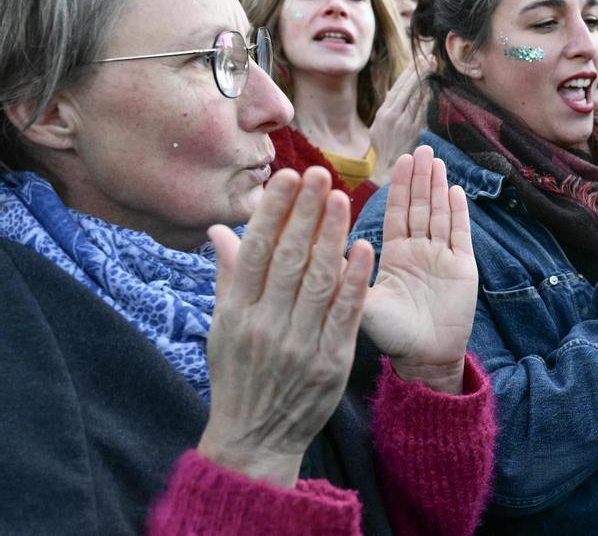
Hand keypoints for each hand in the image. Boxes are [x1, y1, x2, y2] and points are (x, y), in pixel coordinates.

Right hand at [200, 167, 375, 486]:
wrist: (257, 438)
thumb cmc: (239, 377)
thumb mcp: (222, 329)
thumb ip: (227, 278)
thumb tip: (219, 230)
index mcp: (236, 313)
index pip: (255, 251)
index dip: (273, 211)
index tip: (288, 177)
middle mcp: (265, 324)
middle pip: (288, 258)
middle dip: (305, 213)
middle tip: (320, 173)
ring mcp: (299, 344)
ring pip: (318, 280)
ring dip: (332, 236)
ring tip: (343, 198)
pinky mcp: (330, 361)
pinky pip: (345, 314)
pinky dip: (355, 280)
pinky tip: (364, 248)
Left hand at [359, 145, 477, 393]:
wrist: (423, 358)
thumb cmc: (390, 334)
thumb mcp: (360, 300)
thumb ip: (344, 273)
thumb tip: (313, 246)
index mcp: (396, 255)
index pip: (397, 213)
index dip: (400, 187)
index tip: (400, 159)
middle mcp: (420, 252)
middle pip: (422, 207)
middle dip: (421, 178)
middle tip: (421, 149)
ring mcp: (443, 259)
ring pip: (441, 215)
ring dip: (439, 188)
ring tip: (437, 161)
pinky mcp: (464, 269)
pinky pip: (461, 235)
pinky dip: (459, 214)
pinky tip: (456, 191)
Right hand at [369, 65, 431, 186]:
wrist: (388, 170)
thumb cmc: (383, 149)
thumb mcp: (376, 127)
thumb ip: (386, 109)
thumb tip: (393, 90)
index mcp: (383, 112)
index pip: (398, 87)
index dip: (408, 72)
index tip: (418, 60)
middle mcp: (393, 115)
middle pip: (407, 87)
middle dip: (419, 70)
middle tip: (430, 57)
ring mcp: (404, 122)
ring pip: (416, 95)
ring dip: (425, 79)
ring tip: (433, 65)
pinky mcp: (415, 130)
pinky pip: (423, 109)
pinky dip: (428, 96)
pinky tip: (433, 86)